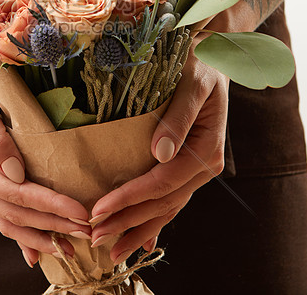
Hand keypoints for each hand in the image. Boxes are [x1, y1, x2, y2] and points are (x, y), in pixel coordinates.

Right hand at [0, 50, 91, 262]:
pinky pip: (4, 215)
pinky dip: (22, 235)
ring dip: (39, 237)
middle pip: (14, 213)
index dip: (48, 205)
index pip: (14, 193)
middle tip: (88, 232)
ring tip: (71, 248)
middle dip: (52, 225)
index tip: (79, 211)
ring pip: (8, 222)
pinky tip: (38, 253)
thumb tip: (14, 172)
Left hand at [88, 52, 228, 263]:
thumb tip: (159, 153)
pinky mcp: (185, 167)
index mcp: (206, 149)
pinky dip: (152, 221)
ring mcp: (195, 169)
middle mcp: (203, 166)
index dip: (130, 199)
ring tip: (110, 251)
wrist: (213, 56)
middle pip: (162, 203)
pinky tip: (138, 241)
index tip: (98, 210)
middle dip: (127, 223)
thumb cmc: (200, 63)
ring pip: (166, 208)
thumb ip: (179, 116)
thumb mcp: (193, 82)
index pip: (162, 182)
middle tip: (93, 238)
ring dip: (137, 230)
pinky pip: (168, 199)